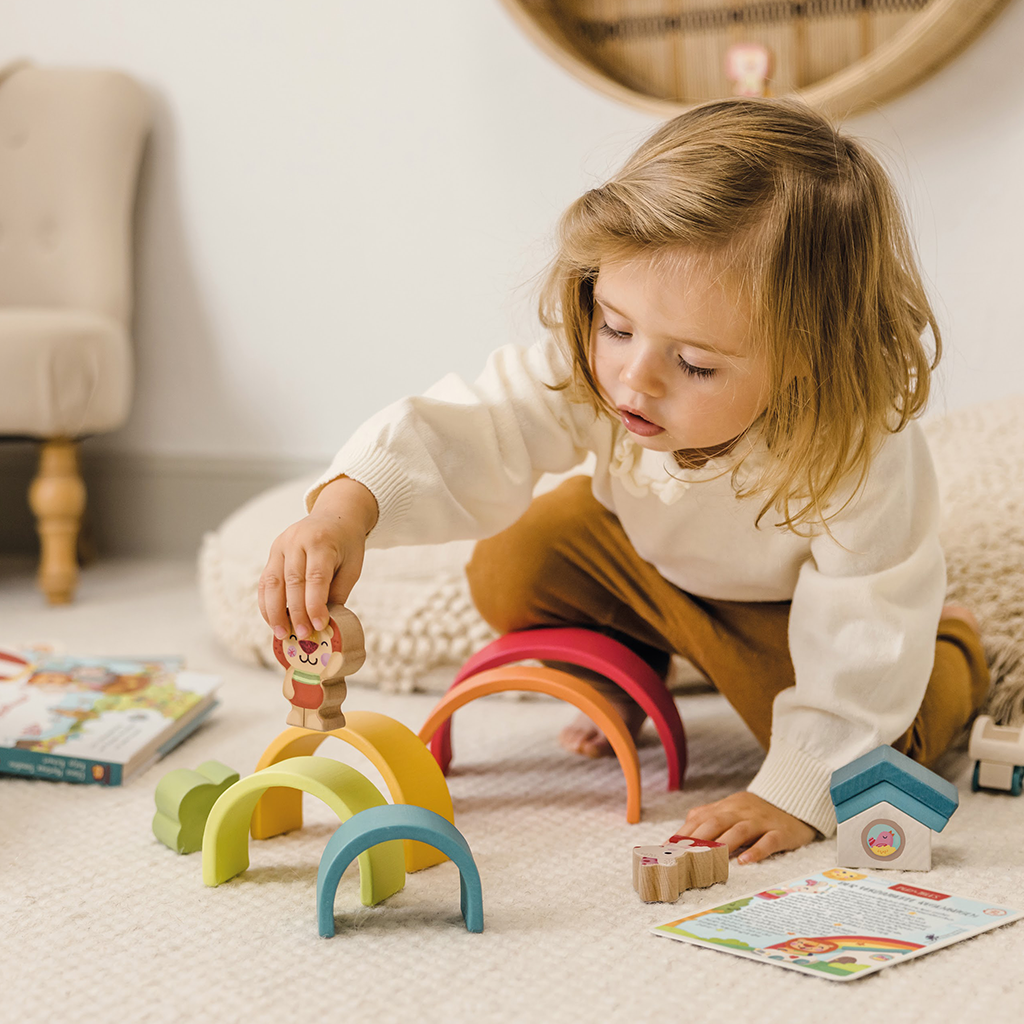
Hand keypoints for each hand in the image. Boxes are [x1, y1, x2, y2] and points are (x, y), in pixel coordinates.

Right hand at [258, 476, 377, 640]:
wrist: (335, 516)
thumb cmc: (346, 545)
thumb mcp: (352, 566)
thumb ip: (338, 592)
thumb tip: (324, 624)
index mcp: (321, 542)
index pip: (315, 577)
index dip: (315, 604)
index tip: (319, 626)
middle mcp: (297, 541)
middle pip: (292, 581)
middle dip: (295, 612)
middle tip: (301, 636)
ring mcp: (281, 545)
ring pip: (272, 582)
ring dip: (274, 612)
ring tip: (281, 634)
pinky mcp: (273, 552)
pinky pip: (265, 581)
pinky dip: (267, 603)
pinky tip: (273, 620)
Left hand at [678, 791, 816, 864]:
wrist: (794, 801)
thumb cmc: (756, 811)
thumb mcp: (731, 809)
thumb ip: (708, 818)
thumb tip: (679, 835)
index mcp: (726, 807)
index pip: (700, 818)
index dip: (683, 834)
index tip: (667, 849)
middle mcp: (741, 812)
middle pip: (716, 822)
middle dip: (697, 840)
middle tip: (683, 858)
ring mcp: (761, 821)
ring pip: (740, 830)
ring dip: (723, 844)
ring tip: (709, 860)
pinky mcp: (780, 832)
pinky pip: (768, 841)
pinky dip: (756, 852)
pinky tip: (745, 862)